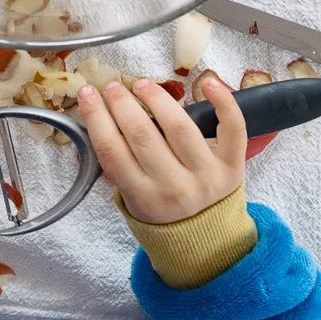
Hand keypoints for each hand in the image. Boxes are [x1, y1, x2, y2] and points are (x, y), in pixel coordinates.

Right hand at [78, 74, 247, 224]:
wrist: (206, 237)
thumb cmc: (163, 210)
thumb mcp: (132, 200)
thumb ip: (118, 167)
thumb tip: (97, 119)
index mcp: (144, 198)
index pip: (112, 151)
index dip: (96, 117)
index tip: (87, 94)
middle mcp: (174, 187)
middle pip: (142, 135)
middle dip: (121, 103)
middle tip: (112, 87)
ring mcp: (206, 174)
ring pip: (179, 126)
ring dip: (156, 98)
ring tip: (142, 85)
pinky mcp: (232, 164)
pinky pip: (232, 129)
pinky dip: (223, 102)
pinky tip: (207, 82)